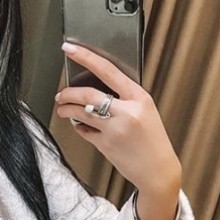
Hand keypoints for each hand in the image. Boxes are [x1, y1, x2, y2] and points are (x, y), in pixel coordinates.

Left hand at [55, 42, 181, 201]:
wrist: (158, 171)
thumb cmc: (152, 140)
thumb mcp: (146, 111)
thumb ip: (125, 98)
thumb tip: (97, 85)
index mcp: (139, 98)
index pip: (108, 70)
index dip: (86, 57)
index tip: (70, 48)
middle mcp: (127, 112)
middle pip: (88, 93)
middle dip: (68, 92)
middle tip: (61, 94)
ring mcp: (115, 129)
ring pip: (80, 112)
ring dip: (66, 109)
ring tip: (63, 109)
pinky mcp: (105, 144)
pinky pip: (83, 131)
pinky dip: (78, 126)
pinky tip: (79, 125)